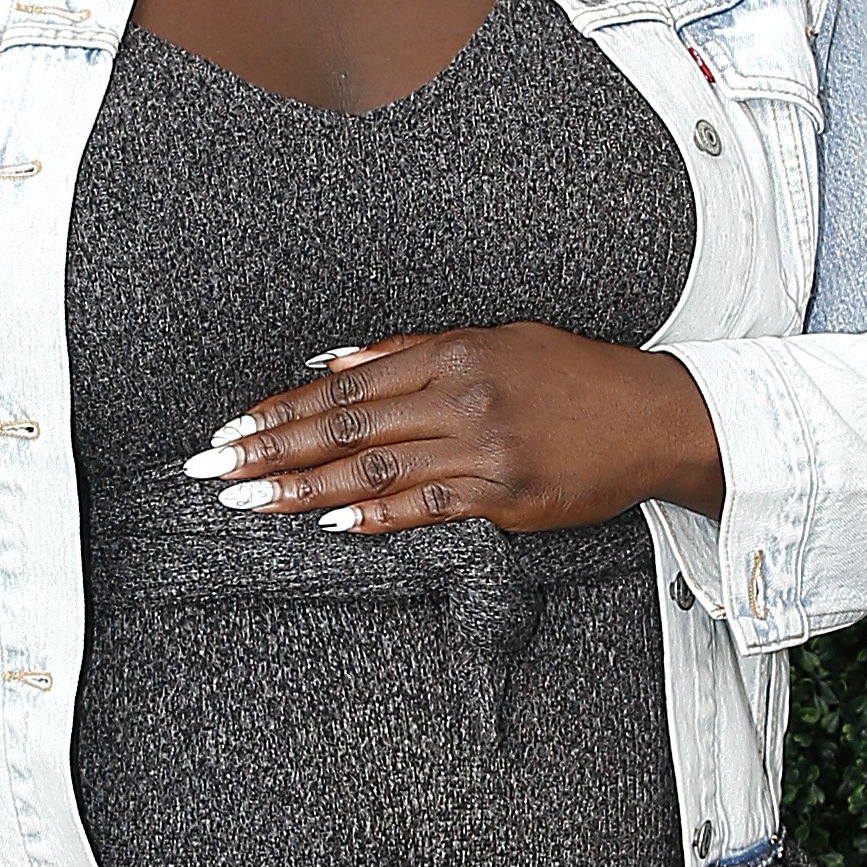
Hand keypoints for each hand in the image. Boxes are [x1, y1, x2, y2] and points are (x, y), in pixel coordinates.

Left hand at [185, 325, 727, 536]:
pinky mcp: (506, 497)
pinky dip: (373, 519)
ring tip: (248, 500)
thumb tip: (330, 364)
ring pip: (373, 469)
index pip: (344, 384)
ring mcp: (483, 450)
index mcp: (452, 352)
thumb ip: (410, 352)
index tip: (230, 426)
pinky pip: (426, 508)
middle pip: (345, 425)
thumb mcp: (494, 340)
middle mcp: (461, 397)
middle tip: (212, 468)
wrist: (653, 417)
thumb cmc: (572, 376)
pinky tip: (327, 526)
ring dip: (302, 489)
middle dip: (270, 448)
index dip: (280, 408)